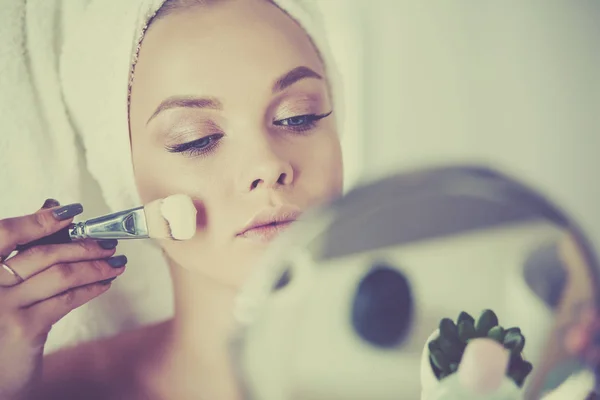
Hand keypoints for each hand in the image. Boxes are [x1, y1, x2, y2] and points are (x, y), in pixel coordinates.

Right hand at [0, 199, 126, 399]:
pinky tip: (104, 284)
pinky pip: (65, 299)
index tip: (71, 212)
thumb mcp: (5, 281)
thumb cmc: (2, 317)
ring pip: (60, 275)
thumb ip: (24, 246)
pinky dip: (90, 288)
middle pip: (42, 253)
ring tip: (116, 263)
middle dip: (83, 245)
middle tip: (108, 243)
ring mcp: (2, 307)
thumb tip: (53, 207)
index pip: (5, 233)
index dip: (39, 220)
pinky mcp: (22, 329)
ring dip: (95, 266)